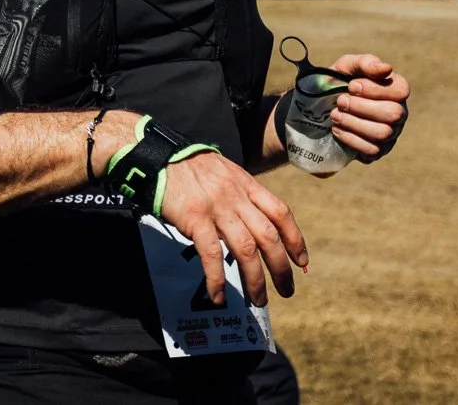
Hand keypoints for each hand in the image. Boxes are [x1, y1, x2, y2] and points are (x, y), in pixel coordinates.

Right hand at [158, 152, 308, 307]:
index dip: (295, 239)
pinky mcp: (195, 219)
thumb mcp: (222, 172)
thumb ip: (238, 194)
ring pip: (246, 249)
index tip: (301, 261)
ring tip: (258, 299)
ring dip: (255, 280)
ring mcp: (216, 208)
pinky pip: (212, 255)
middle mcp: (236, 197)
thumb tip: (250, 221)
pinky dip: (217, 279)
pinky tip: (218, 295)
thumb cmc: (186, 166)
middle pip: (268, 236)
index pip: (280, 213)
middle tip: (286, 290)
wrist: (156, 157)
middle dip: (281, 268)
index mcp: (245, 184)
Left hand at [327, 53, 409, 161]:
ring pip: (383, 133)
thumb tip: (387, 68)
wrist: (318, 106)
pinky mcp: (378, 150)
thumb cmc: (339, 82)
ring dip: (354, 123)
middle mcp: (399, 112)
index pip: (401, 91)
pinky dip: (350, 138)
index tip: (352, 86)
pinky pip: (372, 149)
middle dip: (361, 107)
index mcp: (395, 90)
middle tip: (340, 101)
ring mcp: (391, 133)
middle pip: (393, 114)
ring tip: (335, 115)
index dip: (375, 89)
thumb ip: (366, 63)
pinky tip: (336, 129)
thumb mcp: (347, 66)